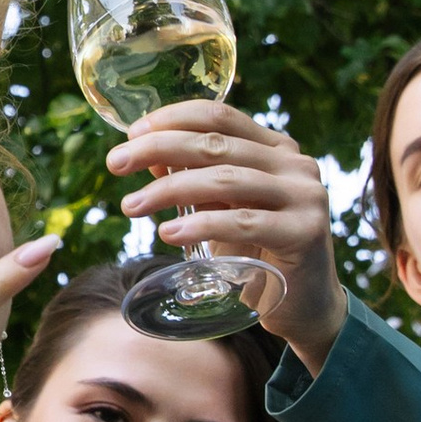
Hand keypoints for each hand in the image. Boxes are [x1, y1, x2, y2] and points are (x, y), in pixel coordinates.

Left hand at [109, 101, 342, 370]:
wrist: (305, 304)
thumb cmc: (258, 252)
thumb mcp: (222, 209)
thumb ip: (194, 179)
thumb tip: (148, 158)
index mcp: (276, 148)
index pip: (219, 117)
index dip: (172, 118)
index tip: (131, 133)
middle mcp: (295, 164)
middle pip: (216, 144)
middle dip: (158, 149)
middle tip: (115, 163)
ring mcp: (304, 196)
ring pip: (225, 180)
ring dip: (169, 190)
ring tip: (130, 205)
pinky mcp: (304, 233)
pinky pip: (243, 223)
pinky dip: (201, 226)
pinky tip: (168, 233)